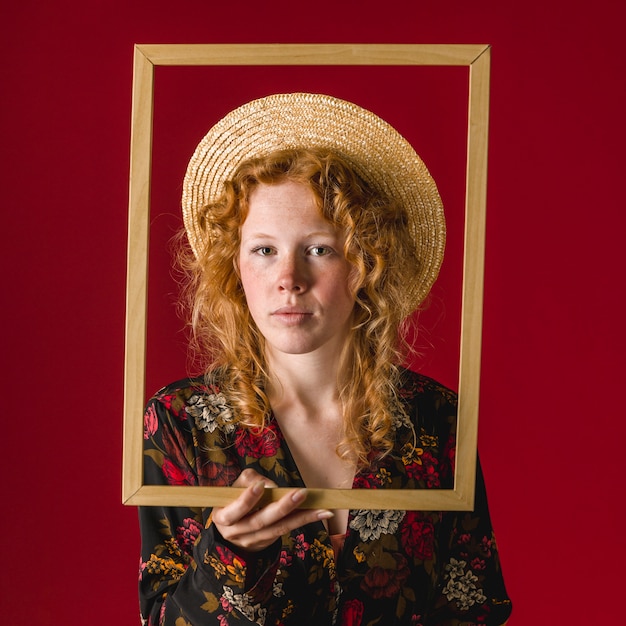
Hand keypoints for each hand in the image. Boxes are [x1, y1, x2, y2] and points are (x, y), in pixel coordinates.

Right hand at [211, 469, 332, 552]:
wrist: (233, 529)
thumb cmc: (234, 500)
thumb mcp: (234, 487)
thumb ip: (249, 480)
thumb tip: (272, 486)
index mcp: (223, 517)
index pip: (234, 511)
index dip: (247, 500)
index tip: (261, 485)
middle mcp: (237, 532)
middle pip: (260, 521)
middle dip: (282, 508)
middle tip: (301, 494)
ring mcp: (254, 541)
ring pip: (278, 529)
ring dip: (301, 518)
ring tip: (321, 508)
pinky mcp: (268, 542)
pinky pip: (286, 530)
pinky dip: (303, 520)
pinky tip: (319, 513)